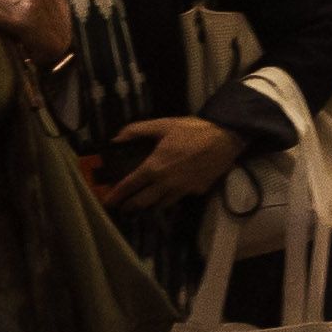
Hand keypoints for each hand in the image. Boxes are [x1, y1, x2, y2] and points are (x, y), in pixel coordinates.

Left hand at [104, 114, 247, 209]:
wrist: (224, 138)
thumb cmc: (192, 130)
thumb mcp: (162, 124)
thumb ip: (137, 131)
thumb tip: (116, 138)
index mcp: (154, 167)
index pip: (129, 185)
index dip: (116, 195)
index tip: (107, 202)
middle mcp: (166, 183)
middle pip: (143, 201)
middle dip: (130, 206)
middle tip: (123, 207)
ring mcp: (182, 189)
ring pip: (161, 204)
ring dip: (151, 205)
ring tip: (146, 202)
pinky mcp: (197, 191)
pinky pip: (180, 198)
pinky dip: (171, 198)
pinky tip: (171, 193)